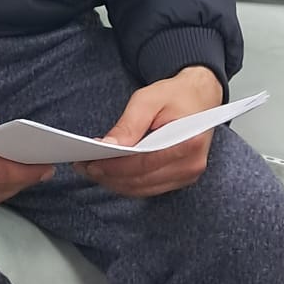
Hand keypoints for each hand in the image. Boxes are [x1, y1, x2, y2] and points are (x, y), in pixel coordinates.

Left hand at [77, 66, 223, 199]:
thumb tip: (108, 146)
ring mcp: (188, 175)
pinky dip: (127, 182)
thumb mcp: (148, 99)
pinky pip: (148, 188)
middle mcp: (191, 164)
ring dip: (115, 182)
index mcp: (188, 142)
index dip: (114, 167)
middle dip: (109, 176)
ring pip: (142, 189)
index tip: (90, 163)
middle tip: (84, 166)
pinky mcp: (180, 179)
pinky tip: (110, 172)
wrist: (199, 97)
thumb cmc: (176, 95)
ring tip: (92, 169)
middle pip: (142, 180)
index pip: (144, 164)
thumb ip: (129, 124)